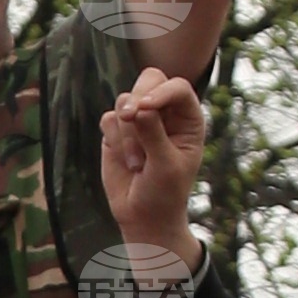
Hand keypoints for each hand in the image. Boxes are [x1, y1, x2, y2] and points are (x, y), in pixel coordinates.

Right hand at [100, 66, 208, 245]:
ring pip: (125, 102)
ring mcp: (140, 120)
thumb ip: (153, 135)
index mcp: (189, 118)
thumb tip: (138, 108)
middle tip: (129, 117)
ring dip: (127, 133)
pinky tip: (126, 161)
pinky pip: (108, 119)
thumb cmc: (165, 193)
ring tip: (137, 163)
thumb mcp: (165, 165)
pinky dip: (114, 140)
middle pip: (150, 80)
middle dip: (137, 98)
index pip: (178, 88)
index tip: (145, 108)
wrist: (143, 216)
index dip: (161, 92)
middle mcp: (166, 113)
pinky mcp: (117, 131)